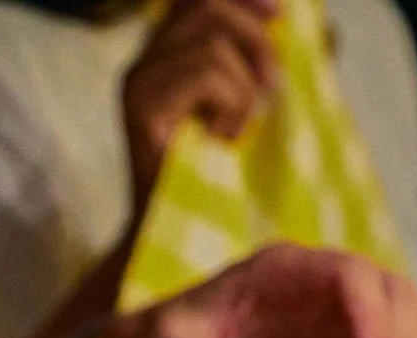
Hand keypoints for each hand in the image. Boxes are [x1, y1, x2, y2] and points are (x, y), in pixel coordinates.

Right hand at [123, 0, 279, 196]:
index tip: (280, 15)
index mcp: (161, 57)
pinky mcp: (141, 107)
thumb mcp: (236, 107)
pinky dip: (230, 105)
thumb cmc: (212, 178)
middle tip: (273, 85)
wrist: (176, 236)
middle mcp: (142, 62)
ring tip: (234, 129)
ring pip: (212, 44)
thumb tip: (276, 19)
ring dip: (243, 89)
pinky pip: (206, 73)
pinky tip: (220, 138)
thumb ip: (243, 63)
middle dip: (254, 38)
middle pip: (206, 5)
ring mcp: (137, 82)